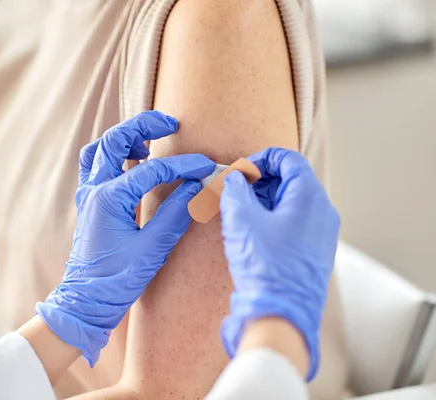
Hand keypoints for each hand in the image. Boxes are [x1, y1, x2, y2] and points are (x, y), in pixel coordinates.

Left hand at [36, 111, 214, 365]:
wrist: (85, 301)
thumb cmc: (117, 279)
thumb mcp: (153, 248)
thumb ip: (175, 213)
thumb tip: (197, 187)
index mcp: (109, 199)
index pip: (153, 170)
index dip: (184, 166)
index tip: (206, 166)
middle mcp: (94, 190)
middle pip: (115, 141)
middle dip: (143, 126)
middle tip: (170, 124)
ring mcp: (87, 194)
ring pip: (99, 148)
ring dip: (123, 138)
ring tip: (148, 142)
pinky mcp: (88, 202)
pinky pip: (94, 165)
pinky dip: (111, 155)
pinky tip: (131, 163)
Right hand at [219, 148, 339, 380]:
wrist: (281, 315)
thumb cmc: (264, 265)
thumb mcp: (241, 220)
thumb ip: (233, 190)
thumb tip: (233, 178)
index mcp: (310, 197)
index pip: (288, 159)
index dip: (260, 160)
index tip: (239, 173)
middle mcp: (323, 212)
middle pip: (291, 180)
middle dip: (260, 182)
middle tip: (234, 193)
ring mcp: (322, 234)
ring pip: (292, 203)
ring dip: (264, 201)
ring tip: (239, 215)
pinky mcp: (315, 253)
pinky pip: (296, 223)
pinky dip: (273, 219)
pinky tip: (253, 234)